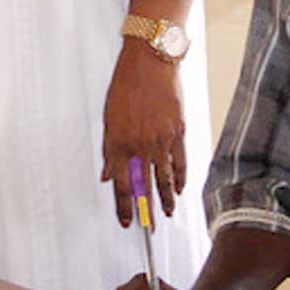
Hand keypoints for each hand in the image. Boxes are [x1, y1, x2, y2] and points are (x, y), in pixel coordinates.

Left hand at [101, 37, 186, 224]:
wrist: (150, 62)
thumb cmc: (126, 85)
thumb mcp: (109, 117)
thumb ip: (109, 150)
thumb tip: (108, 174)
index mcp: (119, 143)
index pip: (121, 185)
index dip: (123, 206)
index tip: (126, 221)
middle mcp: (141, 146)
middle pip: (144, 187)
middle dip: (146, 210)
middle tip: (148, 228)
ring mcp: (162, 140)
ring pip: (165, 179)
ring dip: (167, 200)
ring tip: (167, 213)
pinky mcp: (178, 132)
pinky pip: (180, 162)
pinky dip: (180, 178)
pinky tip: (179, 189)